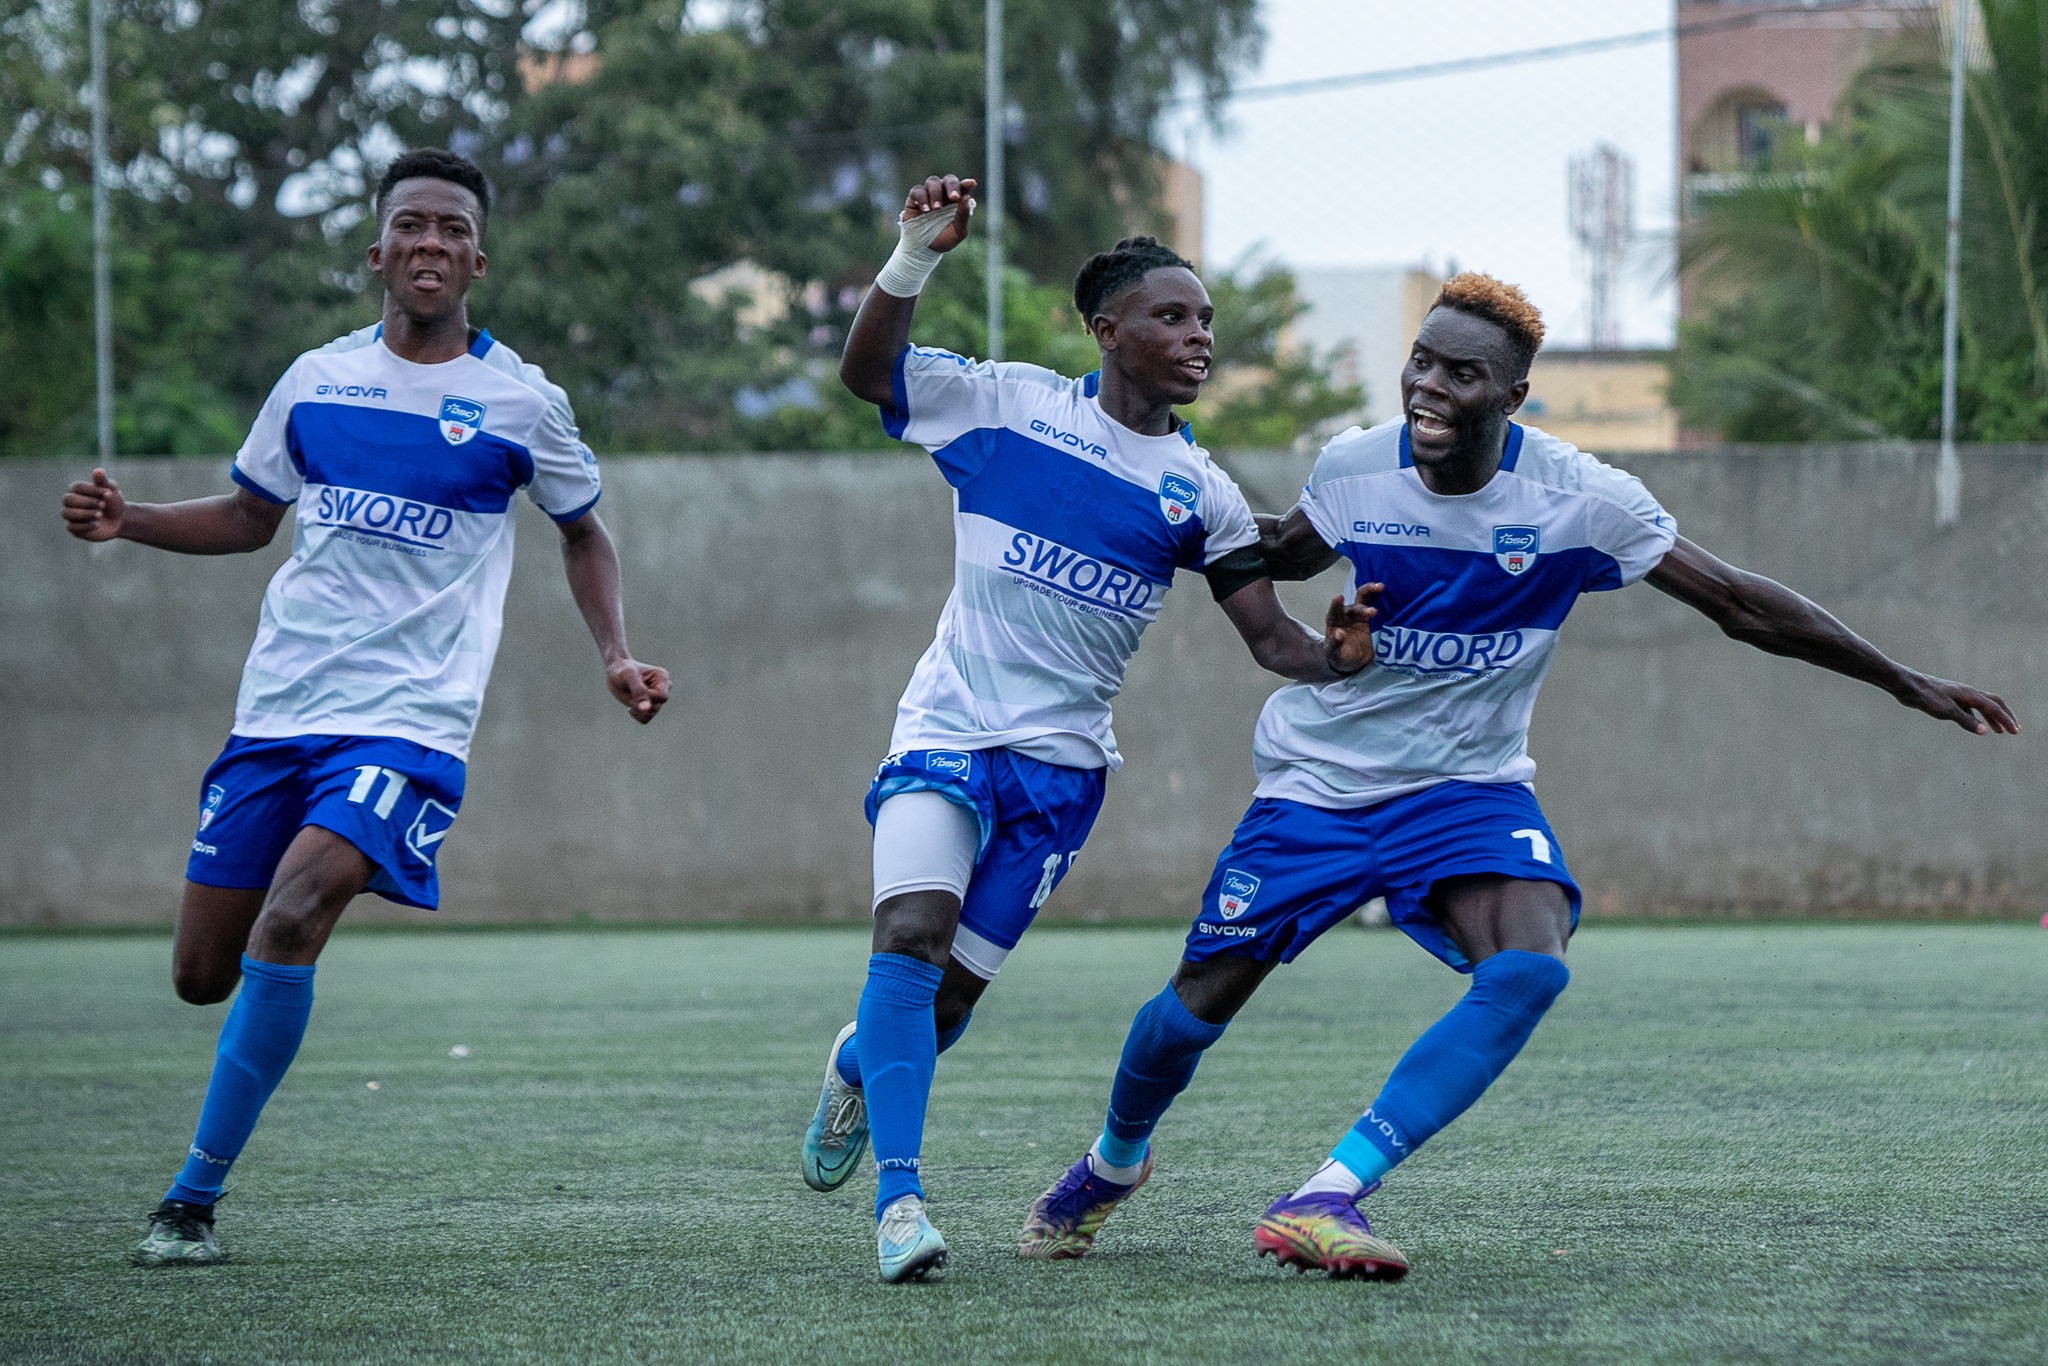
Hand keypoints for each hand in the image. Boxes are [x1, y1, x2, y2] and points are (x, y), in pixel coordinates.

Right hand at [61, 468, 124, 541]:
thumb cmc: (113, 503)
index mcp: (77, 490)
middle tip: (103, 505)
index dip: (92, 490)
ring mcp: (71, 515)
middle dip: (86, 502)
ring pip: (67, 513)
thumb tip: (98, 471)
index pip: (76, 487)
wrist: (119, 521)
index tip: (108, 493)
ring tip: (100, 515)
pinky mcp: (74, 528)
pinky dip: (85, 526)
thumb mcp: (111, 491)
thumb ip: (103, 482)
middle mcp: (70, 502)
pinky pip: (71, 527)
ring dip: (84, 514)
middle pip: (68, 499)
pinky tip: (97, 525)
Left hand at [606, 658, 671, 723]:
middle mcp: (663, 689)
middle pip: (656, 707)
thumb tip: (646, 709)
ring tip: (629, 697)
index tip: (636, 688)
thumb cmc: (622, 670)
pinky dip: (636, 715)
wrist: (614, 671)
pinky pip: (645, 719)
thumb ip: (639, 691)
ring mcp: (656, 699)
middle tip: (630, 692)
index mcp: (662, 678)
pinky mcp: (648, 706)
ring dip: (637, 709)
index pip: (662, 697)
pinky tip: (629, 706)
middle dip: (640, 703)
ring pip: (650, 714)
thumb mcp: (628, 676)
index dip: (648, 697)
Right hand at [901, 174, 976, 250]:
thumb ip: (963, 215)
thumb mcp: (958, 232)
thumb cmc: (944, 239)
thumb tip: (967, 197)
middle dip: (952, 186)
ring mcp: (929, 194)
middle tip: (954, 198)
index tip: (971, 184)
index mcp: (957, 200)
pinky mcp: (915, 198)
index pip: (963, 187)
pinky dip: (922, 198)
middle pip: (949, 179)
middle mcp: (944, 194)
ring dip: (936, 193)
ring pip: (933, 181)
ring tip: (936, 209)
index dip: (966, 184)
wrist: (924, 249)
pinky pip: (918, 190)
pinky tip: (926, 210)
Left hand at [1323, 583, 1381, 675]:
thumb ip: (1334, 644)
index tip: (1339, 597)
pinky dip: (1378, 595)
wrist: (1354, 660)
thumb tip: (1339, 634)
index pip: (1334, 612)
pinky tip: (1385, 590)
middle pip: (1352, 608)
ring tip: (1380, 589)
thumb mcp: (1334, 654)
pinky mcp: (1369, 615)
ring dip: (1370, 592)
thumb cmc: (1340, 655)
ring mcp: (1358, 614)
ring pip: (1363, 599)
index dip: (1336, 605)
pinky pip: (1373, 602)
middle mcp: (1345, 615)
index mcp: (1333, 622)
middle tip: (1373, 612)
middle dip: (1362, 609)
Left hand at [1894, 672, 2018, 734]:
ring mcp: (1958, 695)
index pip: (1994, 708)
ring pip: (1982, 705)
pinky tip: (1976, 724)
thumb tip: (1985, 731)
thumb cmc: (1926, 697)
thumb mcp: (1946, 711)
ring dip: (1992, 717)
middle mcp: (1967, 693)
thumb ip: (1966, 721)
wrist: (1907, 685)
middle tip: (2014, 730)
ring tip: (1998, 731)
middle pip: (1993, 703)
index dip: (2005, 720)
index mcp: (1970, 695)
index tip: (2015, 731)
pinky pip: (1970, 707)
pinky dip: (1977, 716)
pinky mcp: (1949, 698)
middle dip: (2005, 716)